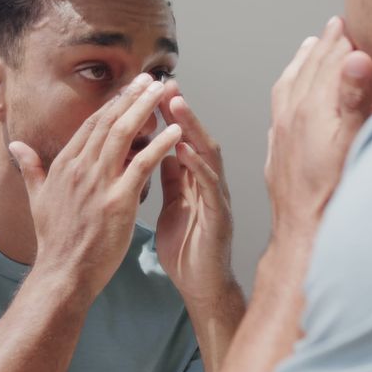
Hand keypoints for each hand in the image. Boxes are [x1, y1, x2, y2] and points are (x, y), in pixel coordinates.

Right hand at [9, 73, 182, 303]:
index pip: (91, 125)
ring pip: (125, 135)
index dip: (111, 104)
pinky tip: (176, 131)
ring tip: (165, 93)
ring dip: (146, 110)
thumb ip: (31, 167)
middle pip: (109, 122)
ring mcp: (99, 183)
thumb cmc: (54, 240)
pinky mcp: (118, 201)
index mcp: (63, 165)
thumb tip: (16, 144)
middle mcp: (80, 168)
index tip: (128, 88)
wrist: (62, 273)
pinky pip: (143, 164)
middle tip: (152, 79)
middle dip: (132, 97)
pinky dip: (160, 144)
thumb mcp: (37, 198)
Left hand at [156, 80, 238, 304]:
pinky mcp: (220, 216)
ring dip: (191, 128)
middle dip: (182, 110)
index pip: (181, 139)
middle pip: (196, 137)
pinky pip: (210, 185)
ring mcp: (217, 197)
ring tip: (175, 104)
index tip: (151, 90)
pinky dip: (197, 166)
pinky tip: (183, 150)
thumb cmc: (187, 250)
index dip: (169, 115)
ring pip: (207, 153)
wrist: (201, 288)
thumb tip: (157, 152)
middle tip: (166, 83)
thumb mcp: (172, 206)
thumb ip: (169, 180)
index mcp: (194, 180)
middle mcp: (209, 182)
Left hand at [265, 16, 371, 246]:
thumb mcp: (350, 141)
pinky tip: (291, 95)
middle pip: (307, 70)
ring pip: (289, 87)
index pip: (328, 63)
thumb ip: (354, 97)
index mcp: (310, 109)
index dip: (342, 41)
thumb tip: (357, 57)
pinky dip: (288, 90)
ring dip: (302, 63)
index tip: (350, 21)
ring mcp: (282, 135)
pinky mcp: (279, 153)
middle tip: (335, 25)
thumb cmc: (331, 194)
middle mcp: (291, 117)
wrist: (304, 233)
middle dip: (323, 46)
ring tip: (310, 47)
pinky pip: (279, 109)